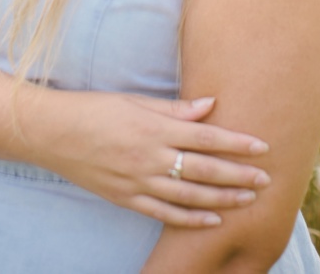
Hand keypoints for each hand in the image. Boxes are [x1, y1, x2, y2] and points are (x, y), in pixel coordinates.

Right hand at [41, 92, 270, 226]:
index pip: (206, 137)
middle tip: (266, 179)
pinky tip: (212, 219)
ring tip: (248, 200)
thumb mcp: (135, 101)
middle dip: (239, 175)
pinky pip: (165, 214)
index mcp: (154, 128)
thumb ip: (174, 107)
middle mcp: (150, 157)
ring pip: (190, 196)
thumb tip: (211, 104)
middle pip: (204, 170)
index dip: (236, 143)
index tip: (262, 145)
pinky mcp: (127, 198)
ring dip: (223, 199)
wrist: (53, 133)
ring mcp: (139, 182)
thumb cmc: (95, 109)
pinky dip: (191, 219)